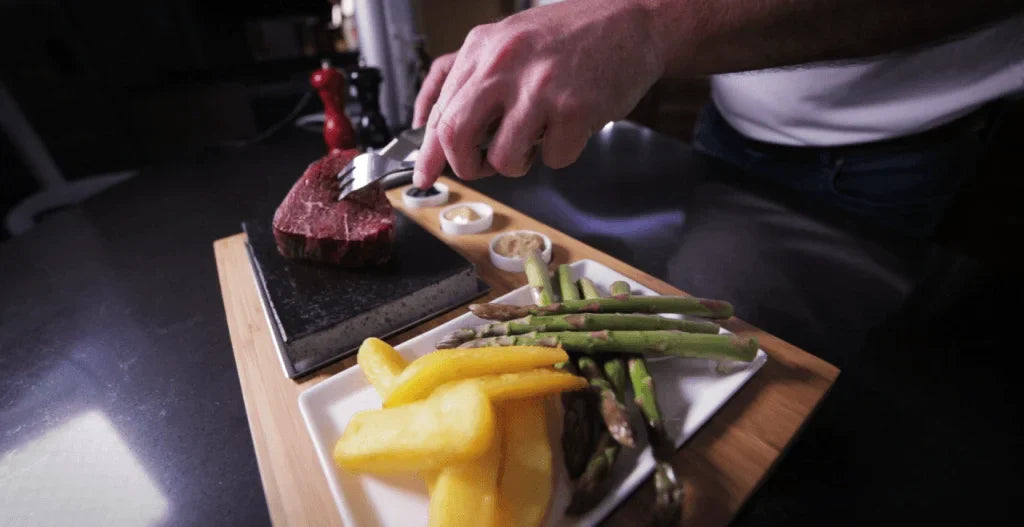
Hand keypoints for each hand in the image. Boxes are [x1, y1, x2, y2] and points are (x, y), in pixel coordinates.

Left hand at [412, 0, 663, 187]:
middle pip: (456, 136)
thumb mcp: (508, 39)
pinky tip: (571, 125)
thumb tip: (427, 120)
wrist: (632, 21)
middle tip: (483, 167)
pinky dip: (561, 153)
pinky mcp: (574, 109)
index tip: (422, 175)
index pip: (440, 111)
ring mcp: (539, 87)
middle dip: (467, 165)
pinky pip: (553, 159)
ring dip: (519, 164)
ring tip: (536, 139)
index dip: (428, 153)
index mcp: (482, 49)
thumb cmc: (572, 35)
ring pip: (504, 159)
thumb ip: (467, 74)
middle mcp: (503, 65)